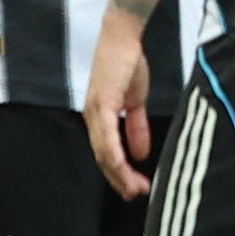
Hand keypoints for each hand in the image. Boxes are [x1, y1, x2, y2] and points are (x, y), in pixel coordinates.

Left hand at [83, 11, 154, 200]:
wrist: (124, 39)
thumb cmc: (127, 66)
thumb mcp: (135, 102)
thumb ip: (136, 127)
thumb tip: (141, 154)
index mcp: (99, 120)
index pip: (105, 154)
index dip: (119, 174)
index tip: (134, 189)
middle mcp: (92, 119)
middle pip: (102, 159)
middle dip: (119, 180)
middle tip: (136, 196)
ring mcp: (95, 112)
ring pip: (103, 152)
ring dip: (119, 173)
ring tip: (135, 188)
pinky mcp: (102, 104)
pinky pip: (106, 135)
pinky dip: (114, 153)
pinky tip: (124, 167)